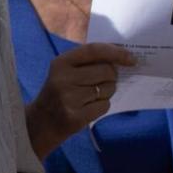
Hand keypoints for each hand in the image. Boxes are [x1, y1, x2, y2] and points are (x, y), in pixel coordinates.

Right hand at [25, 43, 137, 157]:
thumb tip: (123, 57)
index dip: (116, 53)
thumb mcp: (66, 71)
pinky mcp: (75, 116)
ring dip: (106, 93)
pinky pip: (104, 106)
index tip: (131, 59)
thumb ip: (89, 61)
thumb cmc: (60, 92)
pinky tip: (87, 108)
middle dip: (111, 77)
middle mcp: (63, 79)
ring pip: (108, 89)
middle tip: (100, 83)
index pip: (94, 50)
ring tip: (90, 97)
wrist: (41, 122)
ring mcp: (68, 99)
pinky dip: (101, 106)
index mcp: (61, 63)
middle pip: (106, 71)